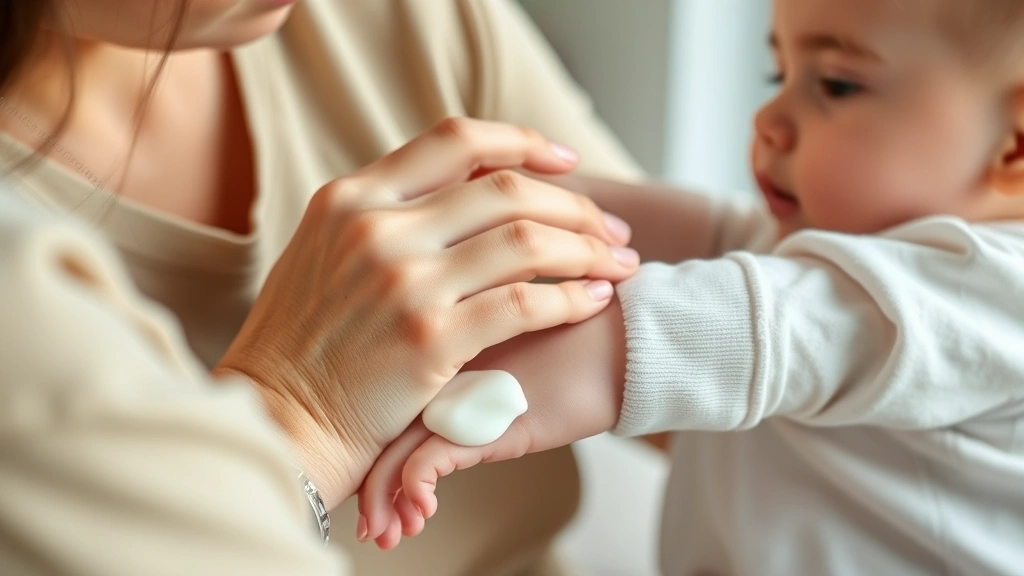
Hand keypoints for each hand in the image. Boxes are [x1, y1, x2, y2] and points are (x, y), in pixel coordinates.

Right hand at [212, 119, 638, 506]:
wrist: (279, 421)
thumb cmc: (307, 344)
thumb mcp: (326, 253)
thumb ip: (386, 214)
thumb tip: (464, 184)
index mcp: (350, 198)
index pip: (456, 141)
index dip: (523, 143)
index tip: (566, 160)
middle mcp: (376, 229)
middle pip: (506, 188)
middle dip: (575, 204)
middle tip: (610, 227)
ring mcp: (403, 283)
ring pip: (527, 240)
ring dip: (588, 248)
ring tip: (618, 262)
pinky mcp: (429, 340)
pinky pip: (526, 302)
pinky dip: (572, 296)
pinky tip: (593, 300)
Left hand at [356, 297, 627, 548]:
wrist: (626, 339)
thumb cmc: (584, 346)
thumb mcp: (520, 357)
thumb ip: (483, 376)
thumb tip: (459, 420)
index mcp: (444, 345)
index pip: (387, 395)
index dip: (370, 441)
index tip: (367, 489)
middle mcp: (440, 368)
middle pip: (379, 423)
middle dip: (367, 481)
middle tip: (367, 523)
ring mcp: (457, 393)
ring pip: (394, 447)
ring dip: (383, 497)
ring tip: (386, 532)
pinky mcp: (484, 420)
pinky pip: (430, 458)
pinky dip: (414, 489)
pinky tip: (421, 510)